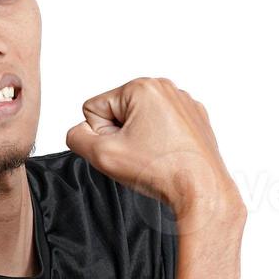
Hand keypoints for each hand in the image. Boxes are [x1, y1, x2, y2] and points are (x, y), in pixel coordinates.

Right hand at [64, 76, 244, 226]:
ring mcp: (183, 102)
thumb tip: (79, 132)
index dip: (101, 135)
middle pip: (117, 112)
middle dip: (121, 135)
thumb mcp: (102, 155)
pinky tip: (167, 155)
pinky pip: (161, 127)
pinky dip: (159, 141)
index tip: (124, 149)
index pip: (95, 108)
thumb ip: (76, 137)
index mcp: (142, 87)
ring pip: (139, 120)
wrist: (202, 190)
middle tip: (139, 155)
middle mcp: (165, 88)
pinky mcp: (194, 118)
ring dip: (139, 139)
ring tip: (155, 156)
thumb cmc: (163, 171)